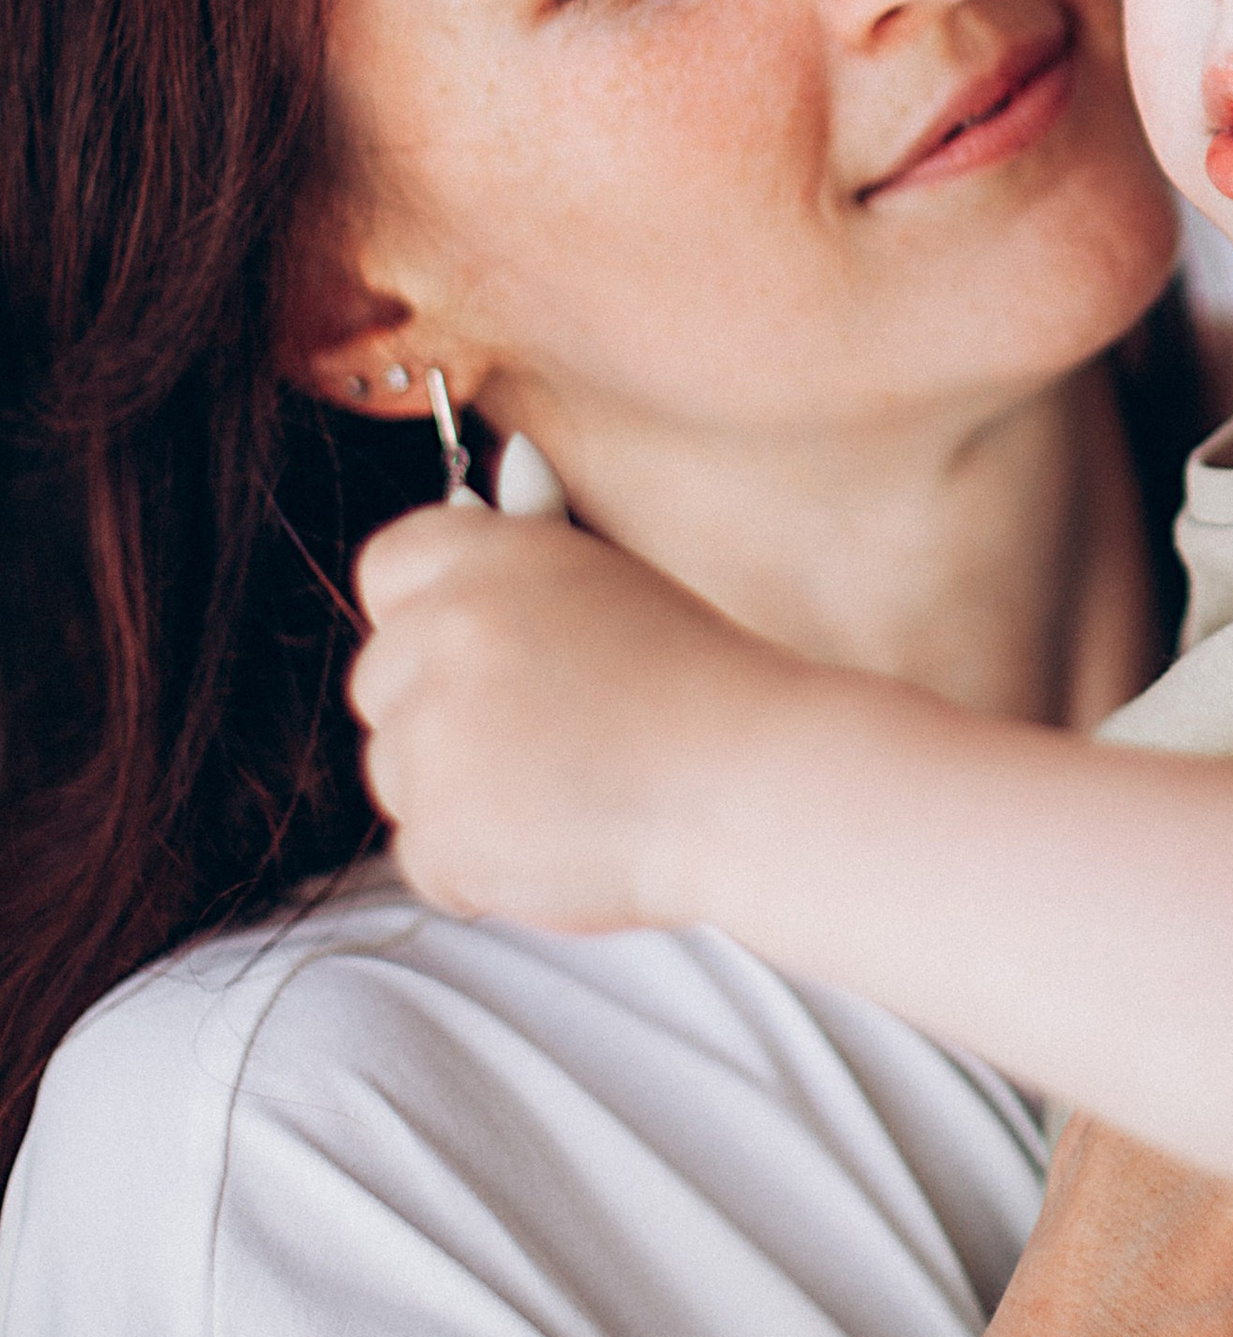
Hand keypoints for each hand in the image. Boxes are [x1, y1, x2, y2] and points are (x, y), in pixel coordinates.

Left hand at [348, 501, 805, 926]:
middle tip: (543, 734)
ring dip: (456, 791)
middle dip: (438, 713)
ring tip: (567, 789)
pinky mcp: (439, 831)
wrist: (750, 782)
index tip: (469, 648)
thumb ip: (528, 562)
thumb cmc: (701, 685)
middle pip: (380, 679)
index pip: (388, 565)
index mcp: (491, 556)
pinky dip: (477, 866)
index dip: (421, 610)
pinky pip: (424, 854)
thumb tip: (505, 470)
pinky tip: (561, 841)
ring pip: (395, 771)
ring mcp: (433, 735)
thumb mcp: (610, 586)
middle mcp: (446, 631)